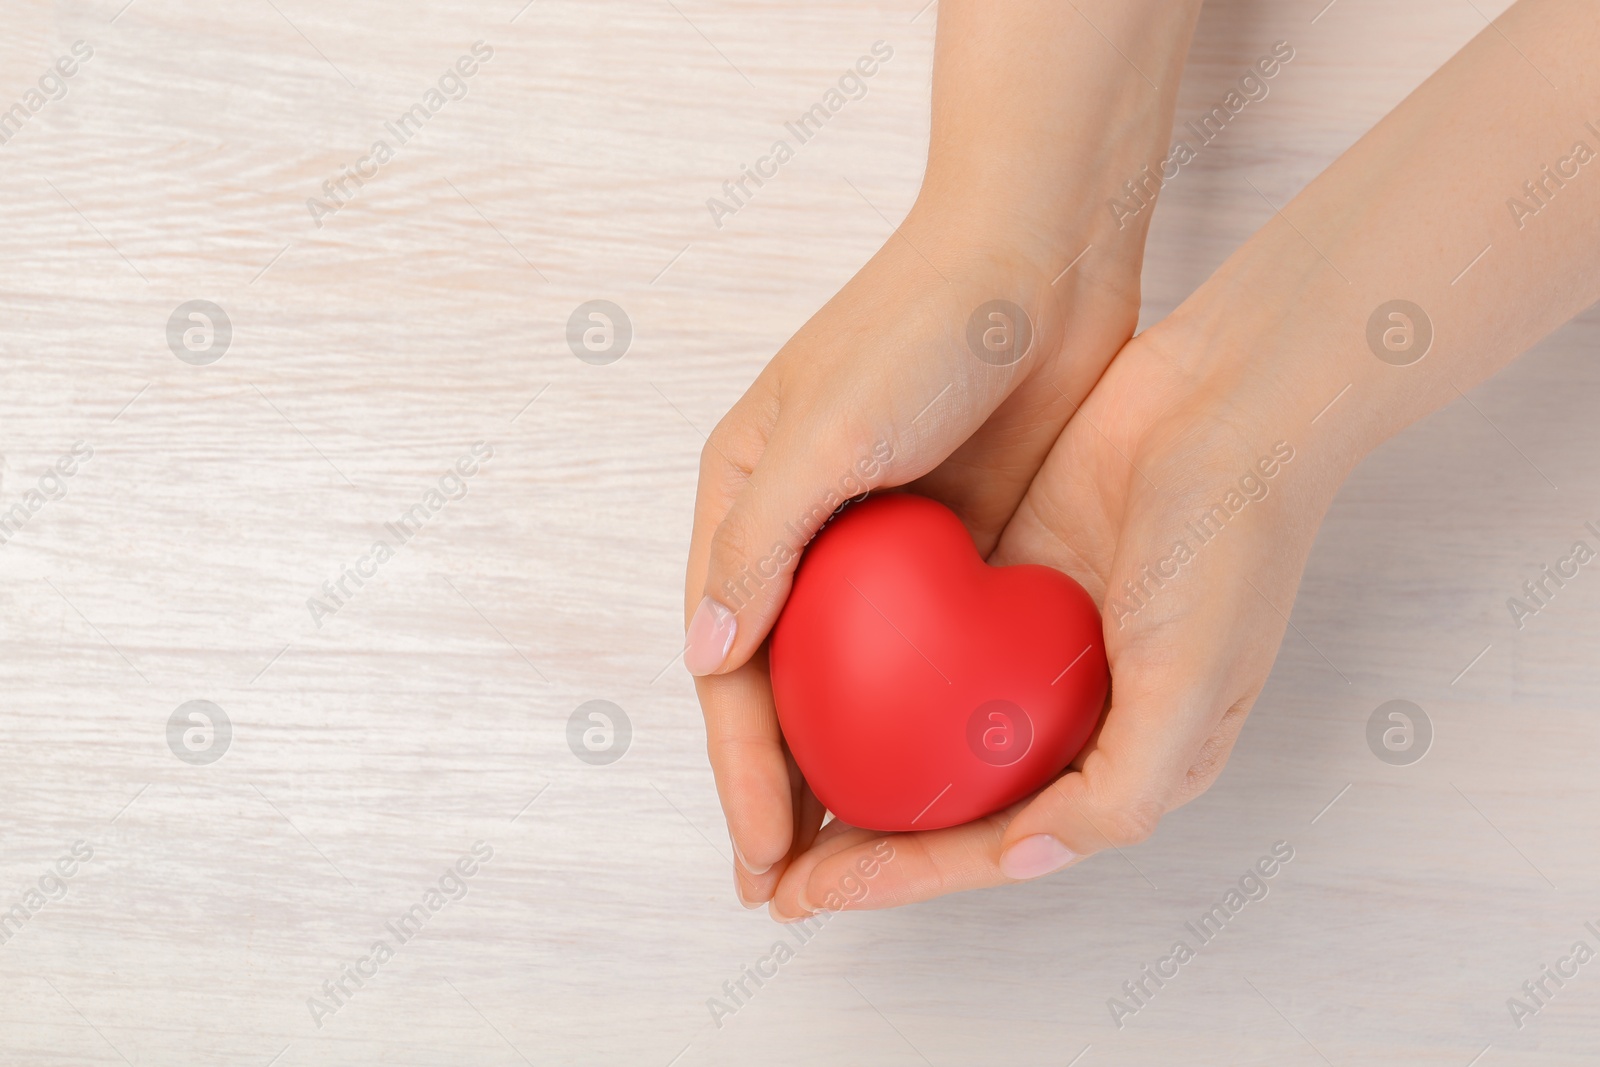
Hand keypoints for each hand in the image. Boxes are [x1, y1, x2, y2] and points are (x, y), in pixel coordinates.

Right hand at [687, 202, 1142, 905]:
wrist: (1044, 256)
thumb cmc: (926, 323)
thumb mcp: (829, 429)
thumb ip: (762, 541)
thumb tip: (707, 656)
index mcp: (746, 501)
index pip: (727, 666)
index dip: (738, 772)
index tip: (759, 861)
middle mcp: (801, 533)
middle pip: (778, 691)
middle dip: (777, 794)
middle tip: (787, 892)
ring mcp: (877, 546)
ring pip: (848, 688)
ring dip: (845, 772)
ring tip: (854, 864)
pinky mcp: (947, 548)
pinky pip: (920, 659)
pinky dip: (915, 724)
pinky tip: (934, 781)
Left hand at [765, 311, 1354, 913]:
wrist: (1224, 405)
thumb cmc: (1229, 549)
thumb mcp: (1190, 693)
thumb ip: (1117, 794)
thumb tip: (1020, 855)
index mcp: (1122, 761)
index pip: (990, 844)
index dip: (898, 876)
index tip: (810, 892)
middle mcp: (1071, 715)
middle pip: (946, 798)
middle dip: (859, 840)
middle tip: (769, 867)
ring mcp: (1031, 646)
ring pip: (924, 723)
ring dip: (853, 758)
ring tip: (770, 784)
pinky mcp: (1003, 577)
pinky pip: (924, 635)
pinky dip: (870, 665)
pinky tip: (800, 676)